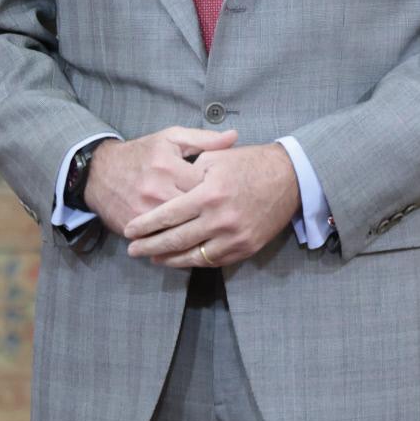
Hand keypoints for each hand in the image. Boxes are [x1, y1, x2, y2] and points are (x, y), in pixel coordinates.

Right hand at [83, 126, 238, 237]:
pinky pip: (160, 239)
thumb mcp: (171, 138)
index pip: (204, 184)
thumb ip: (203, 139)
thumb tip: (234, 137)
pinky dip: (176, 244)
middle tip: (229, 220)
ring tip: (215, 237)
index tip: (232, 196)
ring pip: (179, 229)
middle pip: (194, 211)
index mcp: (168, 165)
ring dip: (197, 234)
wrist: (98, 172)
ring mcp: (143, 211)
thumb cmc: (141, 153)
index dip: (221, 192)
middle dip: (211, 216)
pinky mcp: (133, 226)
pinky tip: (192, 246)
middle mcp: (155, 189)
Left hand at [123, 142, 298, 267]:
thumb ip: (189, 173)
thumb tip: (168, 191)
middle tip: (133, 250)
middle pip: (176, 239)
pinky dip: (194, 261)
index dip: (146, 225)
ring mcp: (234, 237)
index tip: (130, 230)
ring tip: (152, 258)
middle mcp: (220, 219)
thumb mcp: (215, 158)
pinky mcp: (246, 248)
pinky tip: (181, 259)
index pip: (168, 215)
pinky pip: (214, 260)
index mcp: (208, 194)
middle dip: (150, 247)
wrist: (289, 177)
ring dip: (170, 259)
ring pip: (194, 255)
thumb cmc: (249, 163)